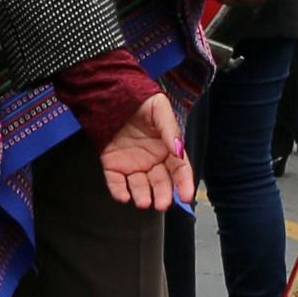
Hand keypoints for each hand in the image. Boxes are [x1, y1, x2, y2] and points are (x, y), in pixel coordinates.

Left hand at [99, 92, 193, 210]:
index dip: (184, 183)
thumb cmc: (139, 100)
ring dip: (142, 195)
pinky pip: (116, 182)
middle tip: (162, 203)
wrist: (111, 93)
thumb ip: (170, 129)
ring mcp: (132, 164)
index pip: (179, 170)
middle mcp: (152, 160)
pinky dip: (119, 191)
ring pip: (140, 186)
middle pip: (161, 183)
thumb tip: (178, 150)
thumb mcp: (160, 109)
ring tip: (143, 202)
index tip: (186, 196)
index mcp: (167, 149)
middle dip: (163, 194)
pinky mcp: (112, 165)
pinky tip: (123, 196)